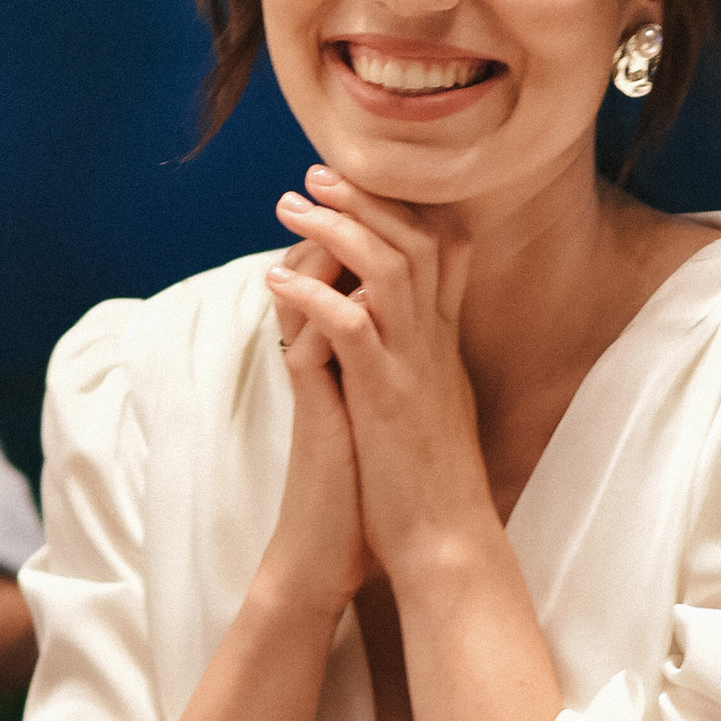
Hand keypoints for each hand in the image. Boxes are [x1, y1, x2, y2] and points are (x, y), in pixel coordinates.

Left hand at [263, 170, 493, 587]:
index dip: (400, 210)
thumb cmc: (428, 488)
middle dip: (364, 201)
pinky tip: (274, 280)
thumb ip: (417, 369)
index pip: (440, 252)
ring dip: (336, 230)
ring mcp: (414, 366)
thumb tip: (398, 346)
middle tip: (314, 176)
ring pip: (389, 268)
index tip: (355, 188)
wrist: (446, 544)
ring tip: (289, 208)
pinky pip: (353, 326)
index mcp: (443, 345)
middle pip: (414, 241)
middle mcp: (435, 344)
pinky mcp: (387, 396)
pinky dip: (313, 296)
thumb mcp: (429, 412)